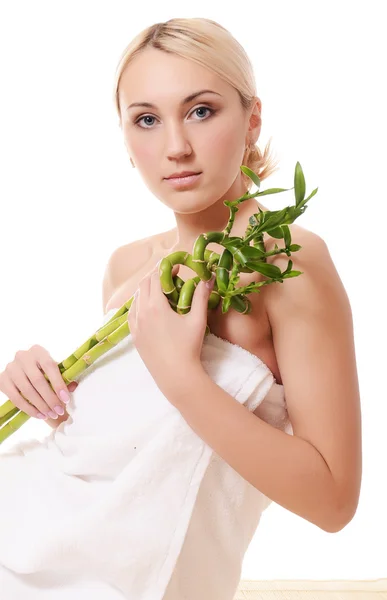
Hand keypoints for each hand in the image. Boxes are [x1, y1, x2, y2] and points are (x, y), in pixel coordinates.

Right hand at [0, 345, 77, 420]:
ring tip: (51, 415)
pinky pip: (15, 398)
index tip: (66, 399)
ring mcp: (10, 368)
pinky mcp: (2, 380)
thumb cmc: (43, 372)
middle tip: (59, 411)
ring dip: (41, 406)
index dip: (58, 383)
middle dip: (50, 399)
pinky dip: (29, 409)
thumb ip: (64, 378)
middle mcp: (22, 356)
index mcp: (38, 350)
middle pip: (38, 380)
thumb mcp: (54, 371)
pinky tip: (39, 415)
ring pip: (27, 390)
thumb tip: (73, 386)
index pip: (49, 366)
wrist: (25, 374)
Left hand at [127, 261, 214, 394]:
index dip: (165, 269)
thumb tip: (207, 279)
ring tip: (160, 290)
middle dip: (155, 277)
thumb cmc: (188, 347)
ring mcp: (135, 325)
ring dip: (146, 290)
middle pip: (143, 285)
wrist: (175, 375)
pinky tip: (147, 306)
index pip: (155, 278)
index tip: (176, 266)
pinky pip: (132, 313)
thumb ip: (201, 296)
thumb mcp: (197, 320)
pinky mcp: (134, 336)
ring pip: (136, 298)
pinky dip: (139, 304)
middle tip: (169, 276)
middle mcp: (141, 312)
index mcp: (155, 305)